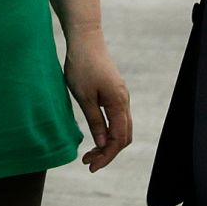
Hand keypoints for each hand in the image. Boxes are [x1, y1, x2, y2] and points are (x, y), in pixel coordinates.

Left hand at [63, 31, 131, 171]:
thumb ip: (95, 121)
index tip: (91, 166)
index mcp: (118, 103)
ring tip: (89, 153)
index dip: (106, 156)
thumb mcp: (83, 96)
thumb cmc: (82, 65)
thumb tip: (102, 144)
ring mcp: (121, 96)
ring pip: (121, 127)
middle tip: (88, 162)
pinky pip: (117, 118)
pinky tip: (95, 135)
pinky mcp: (115, 92)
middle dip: (108, 153)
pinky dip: (108, 131)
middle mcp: (124, 100)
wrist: (85, 39)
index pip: (118, 139)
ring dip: (108, 143)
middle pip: (123, 136)